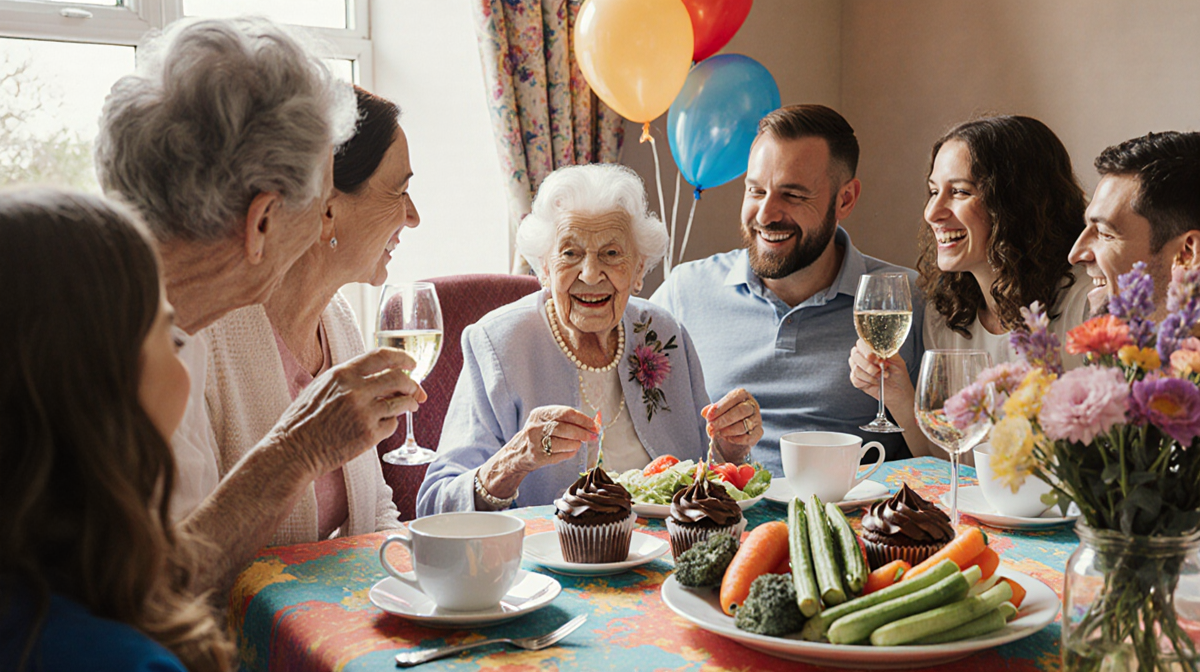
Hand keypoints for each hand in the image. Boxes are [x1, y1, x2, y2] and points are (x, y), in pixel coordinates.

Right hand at [268, 347, 426, 477]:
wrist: (293, 450)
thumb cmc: (303, 419)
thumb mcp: (321, 387)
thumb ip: (348, 379)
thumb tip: (378, 376)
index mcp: (342, 374)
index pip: (382, 356)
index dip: (402, 357)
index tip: (412, 363)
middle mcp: (355, 390)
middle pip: (399, 378)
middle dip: (412, 383)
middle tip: (416, 389)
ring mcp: (364, 413)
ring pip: (402, 402)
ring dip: (410, 403)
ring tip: (410, 406)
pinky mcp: (369, 435)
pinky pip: (392, 424)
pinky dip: (391, 424)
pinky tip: (381, 426)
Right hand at [479, 406, 597, 498]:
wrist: (517, 454)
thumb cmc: (538, 435)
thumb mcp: (546, 421)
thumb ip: (566, 420)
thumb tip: (592, 423)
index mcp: (540, 414)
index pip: (566, 413)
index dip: (583, 419)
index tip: (594, 425)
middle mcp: (536, 427)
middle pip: (567, 428)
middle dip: (583, 433)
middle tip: (593, 436)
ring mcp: (537, 442)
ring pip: (566, 443)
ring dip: (577, 444)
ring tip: (578, 443)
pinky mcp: (539, 457)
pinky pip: (563, 455)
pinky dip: (570, 453)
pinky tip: (570, 450)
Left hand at [702, 388, 761, 461]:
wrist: (732, 433)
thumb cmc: (723, 417)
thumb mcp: (716, 412)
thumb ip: (710, 411)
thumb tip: (704, 412)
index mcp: (742, 395)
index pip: (734, 397)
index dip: (721, 406)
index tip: (709, 416)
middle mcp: (752, 405)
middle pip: (741, 410)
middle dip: (724, 420)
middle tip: (711, 427)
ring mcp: (757, 419)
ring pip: (745, 425)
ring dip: (728, 430)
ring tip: (717, 433)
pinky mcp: (759, 432)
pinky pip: (749, 437)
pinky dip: (736, 439)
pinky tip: (726, 438)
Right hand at [848, 338, 911, 400]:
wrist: (898, 390)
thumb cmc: (898, 374)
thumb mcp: (896, 359)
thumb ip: (887, 351)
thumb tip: (878, 348)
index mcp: (871, 349)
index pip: (861, 343)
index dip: (866, 350)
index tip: (877, 358)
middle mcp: (862, 357)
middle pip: (855, 355)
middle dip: (868, 364)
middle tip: (880, 370)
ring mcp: (858, 368)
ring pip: (855, 368)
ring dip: (870, 375)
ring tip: (880, 376)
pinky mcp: (856, 380)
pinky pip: (855, 379)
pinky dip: (867, 382)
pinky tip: (875, 382)